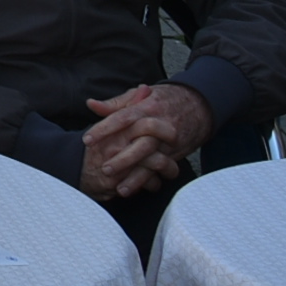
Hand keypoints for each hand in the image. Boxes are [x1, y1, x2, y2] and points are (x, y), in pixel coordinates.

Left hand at [81, 83, 213, 199]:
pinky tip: (135, 189)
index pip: (122, 118)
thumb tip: (91, 104)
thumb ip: (115, 103)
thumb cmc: (163, 100)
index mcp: (146, 108)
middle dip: (122, 158)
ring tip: (119, 188)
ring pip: (153, 161)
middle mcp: (159, 126)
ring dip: (136, 176)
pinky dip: (149, 181)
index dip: (104, 129)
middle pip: (140, 143)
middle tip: (103, 168)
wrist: (198, 106)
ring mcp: (169, 142)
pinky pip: (163, 170)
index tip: (87, 140)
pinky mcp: (176, 154)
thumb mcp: (139, 96)